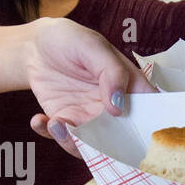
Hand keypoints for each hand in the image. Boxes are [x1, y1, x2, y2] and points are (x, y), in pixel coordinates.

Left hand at [25, 18, 155, 158]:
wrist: (36, 45)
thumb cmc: (71, 40)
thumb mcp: (93, 47)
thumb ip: (112, 73)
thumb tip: (119, 106)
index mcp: (129, 87)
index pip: (148, 112)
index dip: (146, 130)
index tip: (130, 137)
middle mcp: (112, 107)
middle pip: (119, 138)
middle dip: (102, 145)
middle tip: (82, 132)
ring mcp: (89, 117)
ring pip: (90, 145)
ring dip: (71, 142)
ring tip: (56, 124)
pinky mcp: (65, 120)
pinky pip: (61, 137)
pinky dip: (49, 133)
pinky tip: (39, 120)